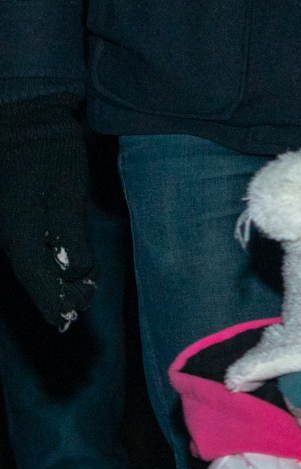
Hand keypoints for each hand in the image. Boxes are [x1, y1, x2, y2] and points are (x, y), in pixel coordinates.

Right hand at [0, 95, 97, 328]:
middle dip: (60, 292)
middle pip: (33, 277)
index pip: (38, 284)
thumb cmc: (49, 149)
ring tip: (82, 281)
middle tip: (84, 299)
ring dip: (55, 276)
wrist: (23, 108)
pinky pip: (27, 245)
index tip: (69, 320)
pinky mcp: (10, 211)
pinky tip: (65, 255)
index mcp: (20, 234)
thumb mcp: (69, 194)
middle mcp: (8, 234)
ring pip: (30, 261)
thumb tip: (73, 274)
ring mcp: (7, 222)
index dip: (55, 304)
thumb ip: (72, 239)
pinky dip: (47, 256)